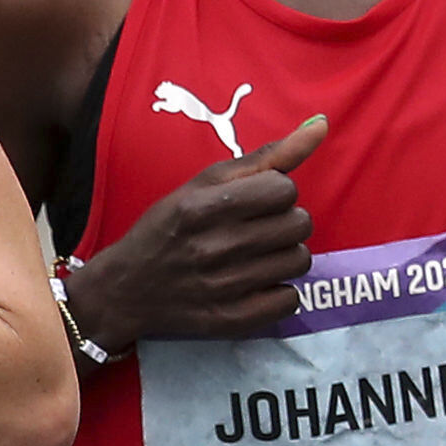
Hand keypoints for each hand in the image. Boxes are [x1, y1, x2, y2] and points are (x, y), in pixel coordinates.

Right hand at [67, 116, 330, 348]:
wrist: (124, 289)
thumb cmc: (168, 227)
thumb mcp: (203, 183)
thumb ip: (266, 157)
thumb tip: (321, 126)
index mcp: (202, 206)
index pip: (283, 189)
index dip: (276, 192)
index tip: (256, 201)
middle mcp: (212, 247)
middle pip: (298, 224)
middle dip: (285, 222)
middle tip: (258, 229)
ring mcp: (222, 288)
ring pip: (299, 260)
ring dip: (285, 255)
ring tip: (258, 255)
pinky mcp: (231, 320)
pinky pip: (290, 300)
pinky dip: (279, 290)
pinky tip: (255, 283)